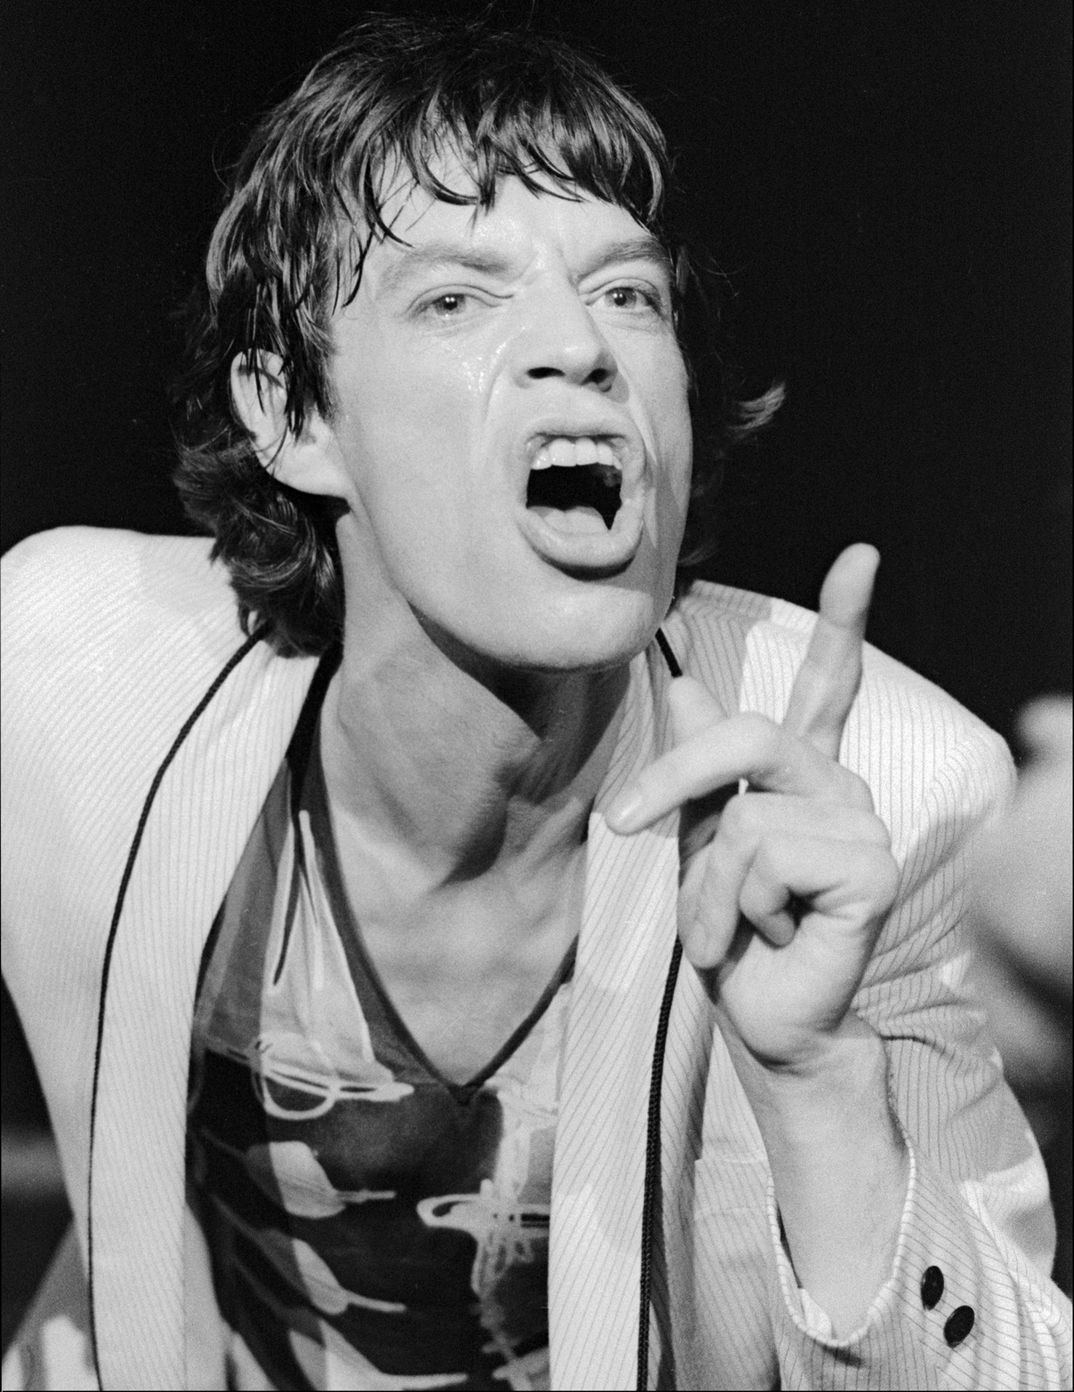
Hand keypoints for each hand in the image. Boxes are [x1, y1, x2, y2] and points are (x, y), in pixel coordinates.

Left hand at [607, 544, 898, 1075]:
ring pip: (743, 817)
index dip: (844, 620)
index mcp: (803, 773)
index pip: (828, 683)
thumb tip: (681, 681)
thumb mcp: (695, 840)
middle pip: (747, 735)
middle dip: (674, 781)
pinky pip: (765, 859)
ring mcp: (862, 823)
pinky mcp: (871, 868)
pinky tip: (770, 939)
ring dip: (708, 887)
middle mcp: (840, 785)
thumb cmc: (733, 935)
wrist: (764, 1020)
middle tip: (626, 825)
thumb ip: (696, 767)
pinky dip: (739, 911)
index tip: (860, 557)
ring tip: (736, 927)